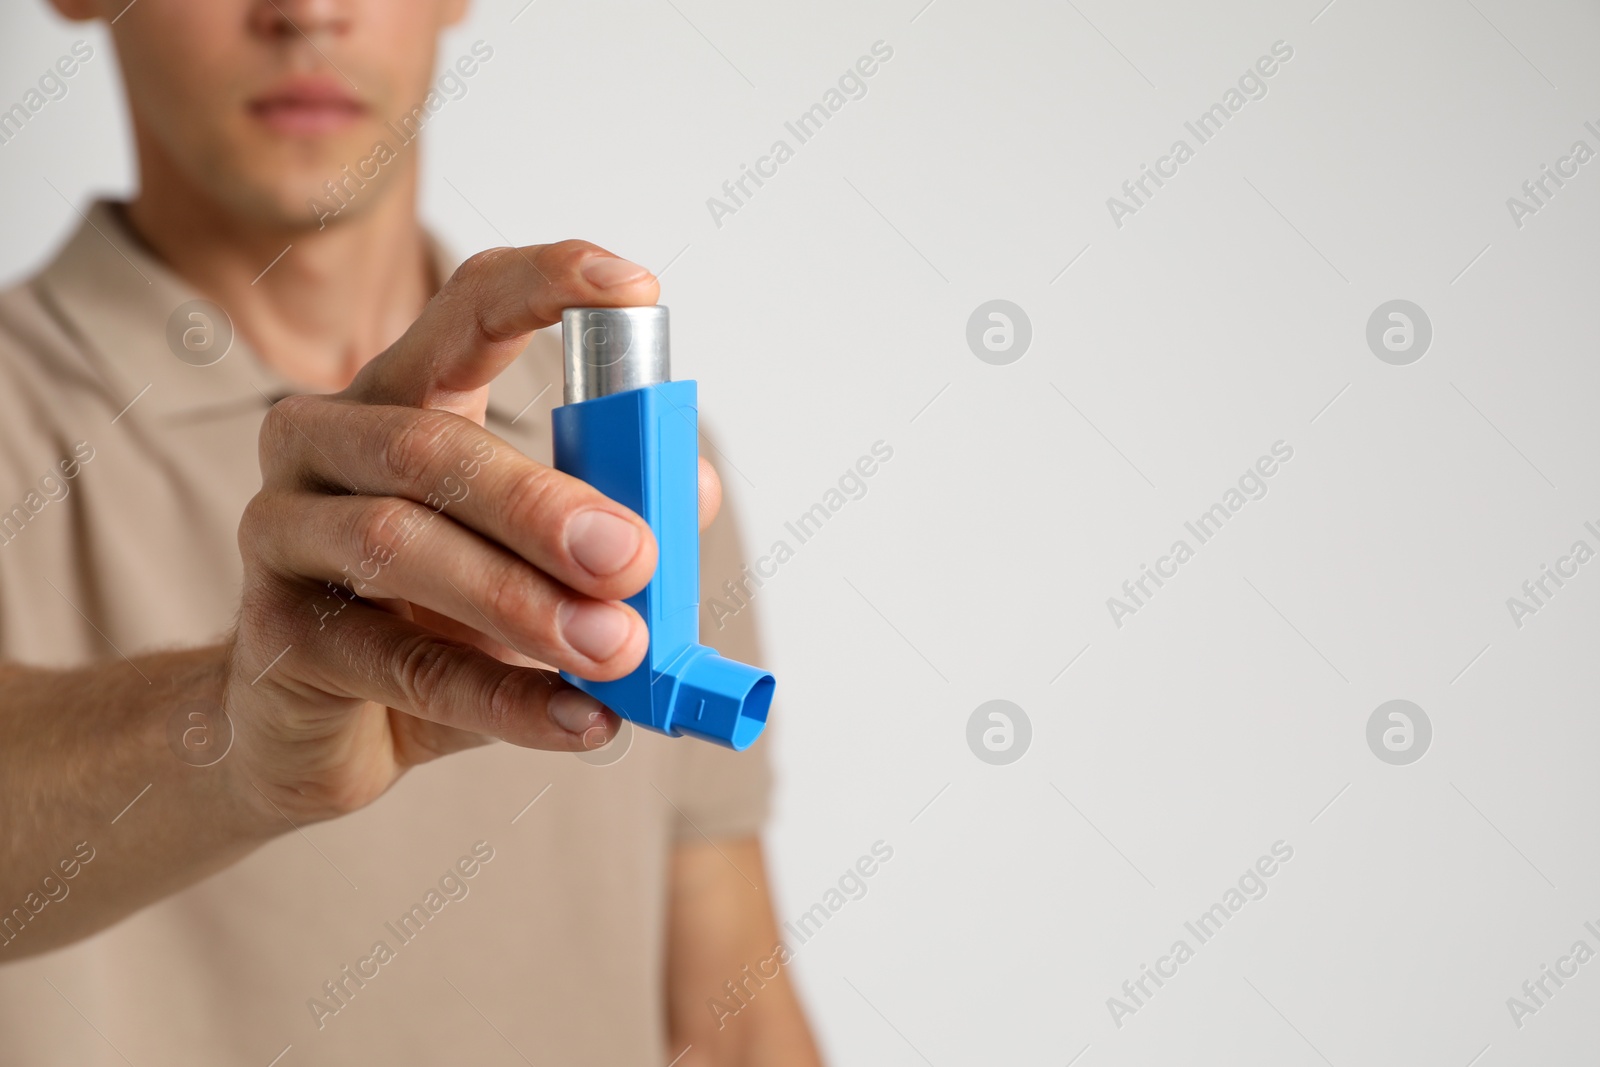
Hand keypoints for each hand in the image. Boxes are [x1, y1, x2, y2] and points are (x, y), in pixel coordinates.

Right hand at [225, 242, 718, 824]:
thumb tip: (696, 489)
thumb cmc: (438, 618)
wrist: (321, 731)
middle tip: (633, 557)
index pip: (464, 308)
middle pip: (428, 443)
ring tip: (618, 649)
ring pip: (399, 546)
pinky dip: (504, 698)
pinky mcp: (274, 638)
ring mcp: (281, 534)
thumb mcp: (534, 560)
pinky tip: (580, 720)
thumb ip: (610, 517)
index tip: (635, 288)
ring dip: (523, 602)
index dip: (545, 284)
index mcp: (401, 395)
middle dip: (542, 502)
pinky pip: (399, 665)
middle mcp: (324, 442)